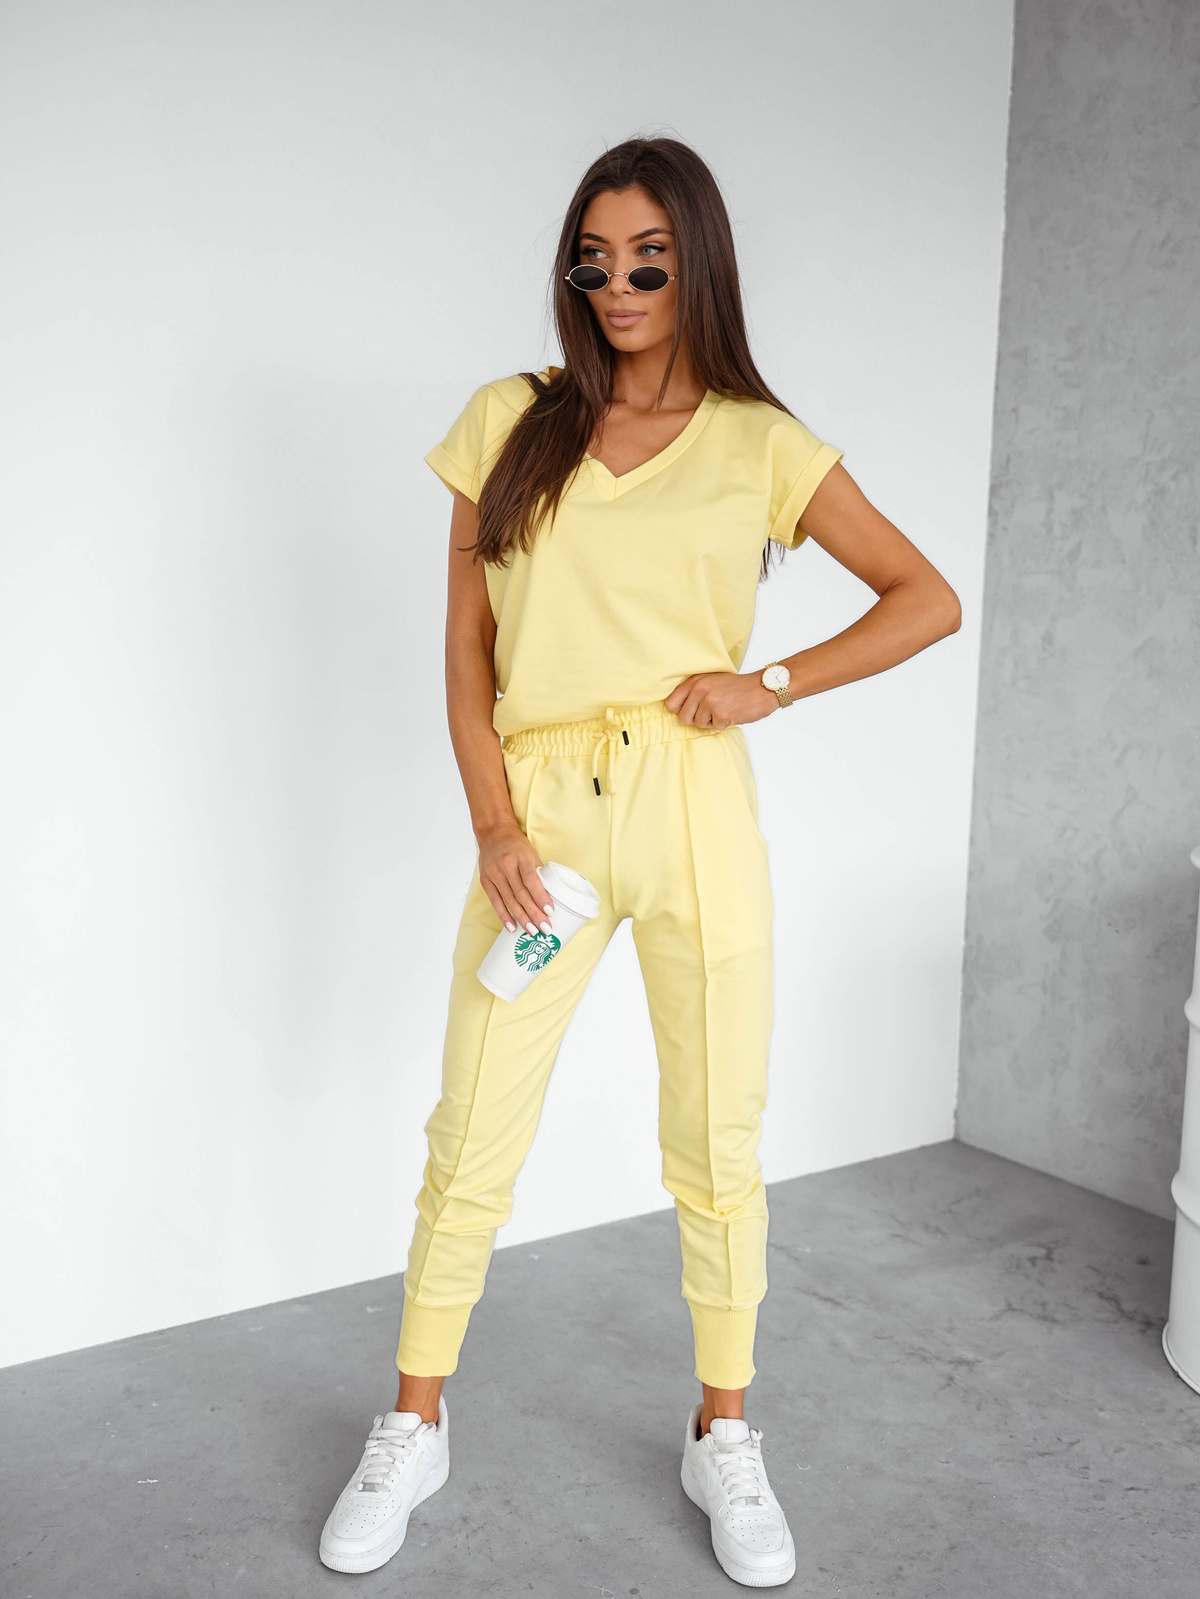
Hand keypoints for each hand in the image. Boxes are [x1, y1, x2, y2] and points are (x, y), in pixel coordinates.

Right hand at [475, 821, 555, 936]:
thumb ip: (537, 873)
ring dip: (522, 918)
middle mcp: (505, 866)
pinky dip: (504, 915)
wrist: (493, 833)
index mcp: (520, 857)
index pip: (531, 880)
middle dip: (534, 913)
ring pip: (509, 901)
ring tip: (532, 931)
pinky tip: (512, 927)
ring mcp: (493, 874)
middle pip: (521, 894)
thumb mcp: (531, 852)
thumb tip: (549, 895)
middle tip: (545, 928)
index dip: (540, 897)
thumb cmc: (516, 844)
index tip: (550, 911)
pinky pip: (495, 901)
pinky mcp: (485, 880)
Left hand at [664, 671, 778, 728]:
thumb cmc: (738, 686)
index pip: (671, 702)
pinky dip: (723, 724)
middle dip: (696, 718)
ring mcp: (710, 702)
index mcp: (695, 680)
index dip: (679, 710)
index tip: (689, 710)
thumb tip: (675, 708)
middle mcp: (700, 690)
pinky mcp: (721, 714)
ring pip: (698, 724)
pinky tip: (732, 712)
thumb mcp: (713, 680)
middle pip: (683, 717)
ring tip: (724, 708)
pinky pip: (713, 727)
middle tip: (711, 711)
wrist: (763, 687)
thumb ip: (695, 690)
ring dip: (710, 721)